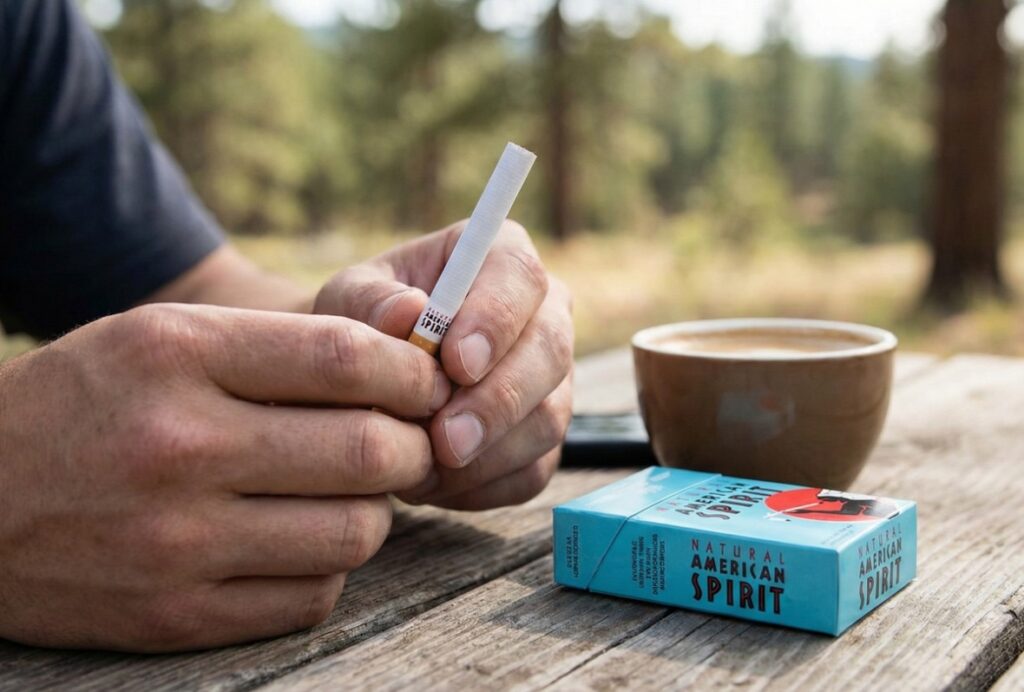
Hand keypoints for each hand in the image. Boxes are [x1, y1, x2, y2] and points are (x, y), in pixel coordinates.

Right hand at [0, 304, 448, 650]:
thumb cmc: (85, 402)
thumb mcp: (160, 338)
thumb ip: (279, 343)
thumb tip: (404, 357)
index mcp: (177, 355)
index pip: (347, 358)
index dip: (411, 372)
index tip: (424, 382)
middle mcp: (179, 446)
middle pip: (369, 450)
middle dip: (413, 445)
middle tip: (407, 440)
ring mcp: (177, 541)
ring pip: (356, 532)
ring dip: (376, 509)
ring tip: (351, 491)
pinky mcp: (176, 614)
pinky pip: (313, 596)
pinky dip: (330, 565)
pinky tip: (303, 539)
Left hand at [314, 220, 573, 509]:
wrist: (366, 380)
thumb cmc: (362, 325)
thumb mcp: (348, 301)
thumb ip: (371, 302)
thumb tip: (409, 313)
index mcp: (501, 258)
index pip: (520, 276)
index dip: (497, 320)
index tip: (456, 363)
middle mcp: (543, 313)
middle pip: (550, 352)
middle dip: (498, 402)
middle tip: (446, 440)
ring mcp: (552, 380)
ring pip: (548, 419)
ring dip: (486, 454)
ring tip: (419, 468)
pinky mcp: (543, 438)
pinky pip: (531, 470)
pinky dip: (481, 486)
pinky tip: (432, 483)